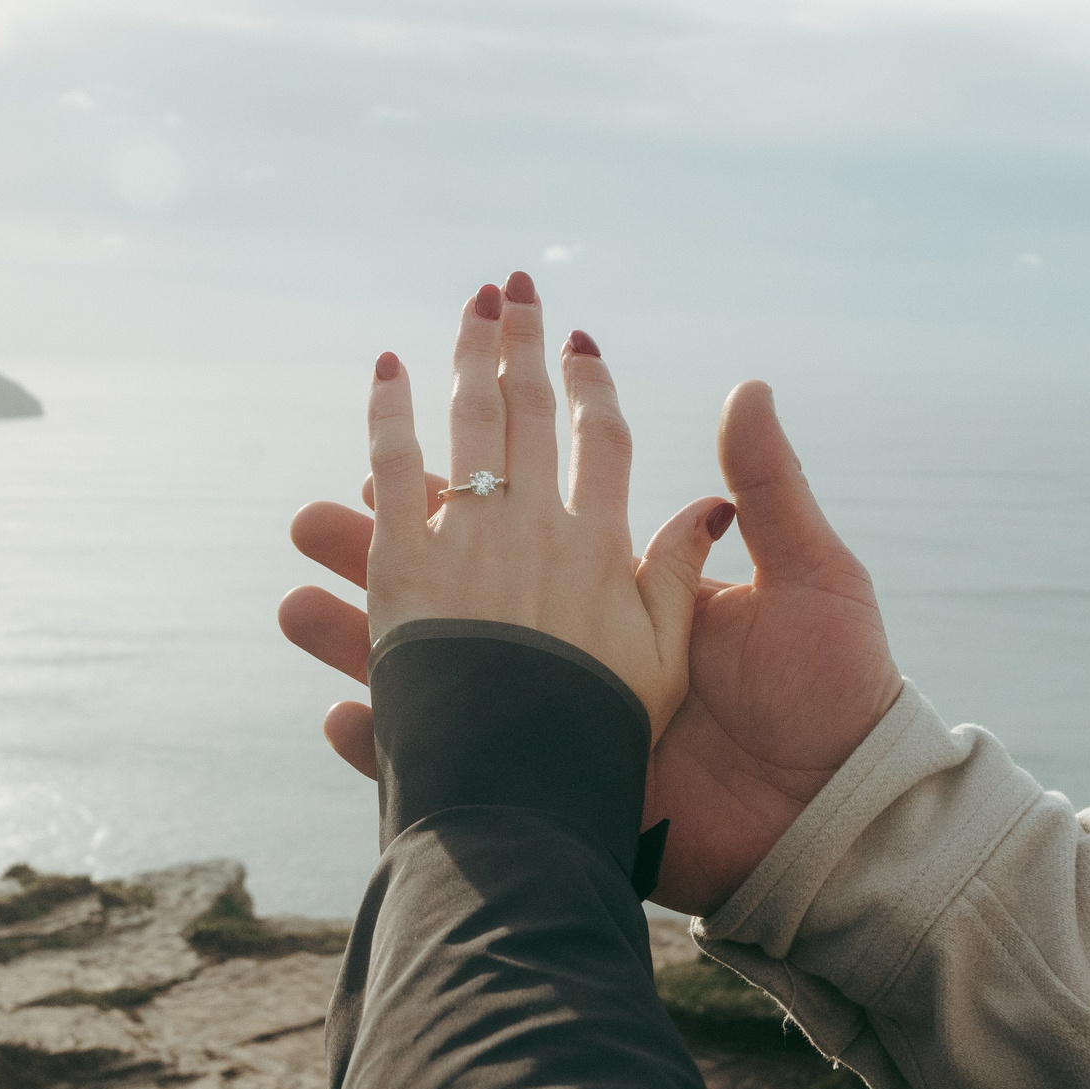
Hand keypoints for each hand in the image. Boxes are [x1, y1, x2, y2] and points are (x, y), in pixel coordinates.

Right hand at [283, 376, 901, 914]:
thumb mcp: (811, 575)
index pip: (530, 498)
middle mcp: (572, 627)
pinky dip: (387, 746)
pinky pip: (448, 759)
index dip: (472, 464)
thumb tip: (746, 385)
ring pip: (430, 663)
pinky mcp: (550, 771)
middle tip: (314, 505)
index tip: (418, 423)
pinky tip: (338, 720)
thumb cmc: (830, 691)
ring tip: (291, 604)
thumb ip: (768, 483)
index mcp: (623, 573)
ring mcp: (551, 700)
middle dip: (378, 545)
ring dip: (357, 637)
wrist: (834, 814)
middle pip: (453, 576)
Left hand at [306, 269, 734, 735]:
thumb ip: (676, 577)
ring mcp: (468, 542)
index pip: (601, 441)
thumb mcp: (661, 664)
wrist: (528, 799)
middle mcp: (537, 527)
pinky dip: (389, 415)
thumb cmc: (600, 743)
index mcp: (601, 546)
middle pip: (529, 412)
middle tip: (513, 290)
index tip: (581, 341)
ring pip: (469, 423)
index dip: (592, 387)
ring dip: (467, 358)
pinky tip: (386, 371)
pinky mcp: (404, 567)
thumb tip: (703, 507)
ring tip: (467, 308)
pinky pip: (394, 470)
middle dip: (523, 345)